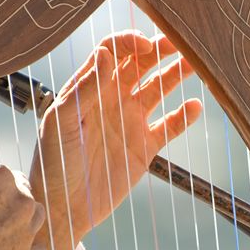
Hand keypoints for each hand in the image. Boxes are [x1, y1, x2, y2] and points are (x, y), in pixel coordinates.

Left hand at [29, 30, 201, 249]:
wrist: (64, 207)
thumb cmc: (53, 162)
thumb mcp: (61, 122)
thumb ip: (84, 89)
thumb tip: (105, 53)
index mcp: (89, 88)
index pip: (113, 52)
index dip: (130, 42)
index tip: (147, 45)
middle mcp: (112, 99)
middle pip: (140, 63)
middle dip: (160, 49)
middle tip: (182, 41)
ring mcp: (130, 121)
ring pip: (159, 88)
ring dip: (177, 74)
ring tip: (196, 64)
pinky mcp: (145, 146)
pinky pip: (170, 125)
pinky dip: (185, 115)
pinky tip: (196, 106)